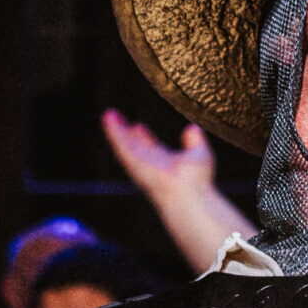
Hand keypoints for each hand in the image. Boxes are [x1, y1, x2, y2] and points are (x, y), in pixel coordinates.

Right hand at [101, 108, 215, 204]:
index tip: (139, 127)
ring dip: (116, 131)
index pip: (151, 149)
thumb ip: (195, 141)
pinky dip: (115, 133)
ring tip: (109, 115)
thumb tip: (193, 128)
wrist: (189, 192)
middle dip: (125, 133)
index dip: (144, 137)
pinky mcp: (134, 162)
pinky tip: (110, 121)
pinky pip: (122, 145)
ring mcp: (141, 164)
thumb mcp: (199, 154)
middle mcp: (151, 164)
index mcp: (165, 163)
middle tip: (116, 119)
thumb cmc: (197, 181)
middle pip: (134, 146)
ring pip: (125, 144)